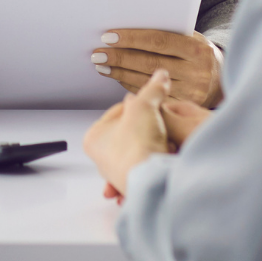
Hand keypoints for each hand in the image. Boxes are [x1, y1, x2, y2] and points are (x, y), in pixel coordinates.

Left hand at [84, 70, 212, 198]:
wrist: (151, 180)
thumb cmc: (136, 146)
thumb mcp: (145, 106)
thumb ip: (153, 89)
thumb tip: (161, 76)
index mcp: (94, 137)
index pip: (120, 111)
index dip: (140, 105)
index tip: (152, 105)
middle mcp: (102, 157)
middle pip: (133, 130)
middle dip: (150, 127)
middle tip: (160, 125)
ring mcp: (119, 172)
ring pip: (144, 148)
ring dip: (157, 144)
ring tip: (166, 142)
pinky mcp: (137, 184)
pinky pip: (151, 164)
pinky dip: (160, 159)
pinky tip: (167, 155)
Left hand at [92, 29, 222, 106]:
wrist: (223, 79)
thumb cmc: (199, 54)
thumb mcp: (192, 39)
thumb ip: (169, 35)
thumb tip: (130, 27)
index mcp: (198, 49)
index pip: (158, 41)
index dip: (131, 38)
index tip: (109, 36)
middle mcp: (196, 72)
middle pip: (149, 62)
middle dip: (120, 57)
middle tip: (98, 53)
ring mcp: (190, 93)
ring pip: (147, 81)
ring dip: (120, 72)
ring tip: (102, 65)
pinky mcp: (182, 107)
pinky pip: (151, 97)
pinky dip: (131, 86)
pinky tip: (118, 77)